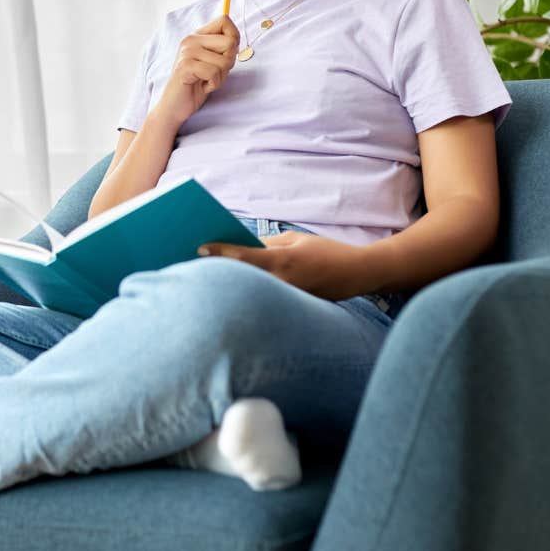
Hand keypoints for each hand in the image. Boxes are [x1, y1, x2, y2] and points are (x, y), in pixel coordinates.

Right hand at [154, 14, 239, 127]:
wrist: (174, 106)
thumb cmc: (196, 85)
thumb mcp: (212, 62)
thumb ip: (222, 48)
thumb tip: (235, 39)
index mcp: (197, 35)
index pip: (224, 21)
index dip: (234, 37)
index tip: (227, 54)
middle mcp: (191, 40)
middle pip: (230, 42)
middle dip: (229, 62)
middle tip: (215, 73)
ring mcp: (187, 52)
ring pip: (224, 61)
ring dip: (220, 77)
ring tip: (206, 81)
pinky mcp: (185, 66)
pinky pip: (214, 73)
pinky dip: (214, 84)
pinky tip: (203, 86)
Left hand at [197, 231, 366, 301]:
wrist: (357, 275)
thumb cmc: (326, 252)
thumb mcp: (296, 240)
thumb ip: (268, 245)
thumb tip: (240, 249)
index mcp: (283, 261)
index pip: (244, 256)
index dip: (220, 251)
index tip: (199, 247)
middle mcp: (282, 283)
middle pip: (242, 278)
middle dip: (219, 270)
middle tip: (192, 263)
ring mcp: (286, 300)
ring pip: (250, 292)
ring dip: (231, 285)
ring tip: (206, 279)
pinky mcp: (291, 310)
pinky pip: (264, 301)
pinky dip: (249, 296)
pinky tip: (233, 293)